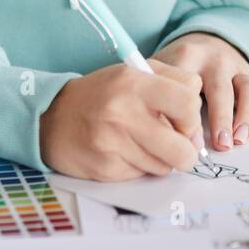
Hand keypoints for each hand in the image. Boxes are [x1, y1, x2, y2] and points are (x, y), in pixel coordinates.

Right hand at [39, 59, 202, 181]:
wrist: (52, 118)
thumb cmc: (103, 94)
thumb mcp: (135, 73)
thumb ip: (174, 85)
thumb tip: (196, 128)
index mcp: (133, 82)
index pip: (188, 102)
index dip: (192, 117)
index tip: (184, 120)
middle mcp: (122, 113)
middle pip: (182, 148)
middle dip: (187, 151)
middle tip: (179, 145)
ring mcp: (112, 144)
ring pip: (165, 166)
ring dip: (162, 159)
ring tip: (144, 143)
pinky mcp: (105, 169)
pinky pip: (143, 175)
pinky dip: (141, 167)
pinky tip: (125, 152)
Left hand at [153, 32, 248, 151]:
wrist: (202, 43)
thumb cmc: (175, 68)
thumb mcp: (159, 71)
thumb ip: (153, 93)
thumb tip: (152, 130)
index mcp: (189, 56)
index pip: (189, 84)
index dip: (188, 114)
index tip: (185, 139)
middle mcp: (217, 60)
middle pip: (222, 88)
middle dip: (223, 118)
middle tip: (221, 145)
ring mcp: (239, 68)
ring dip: (247, 116)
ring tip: (240, 140)